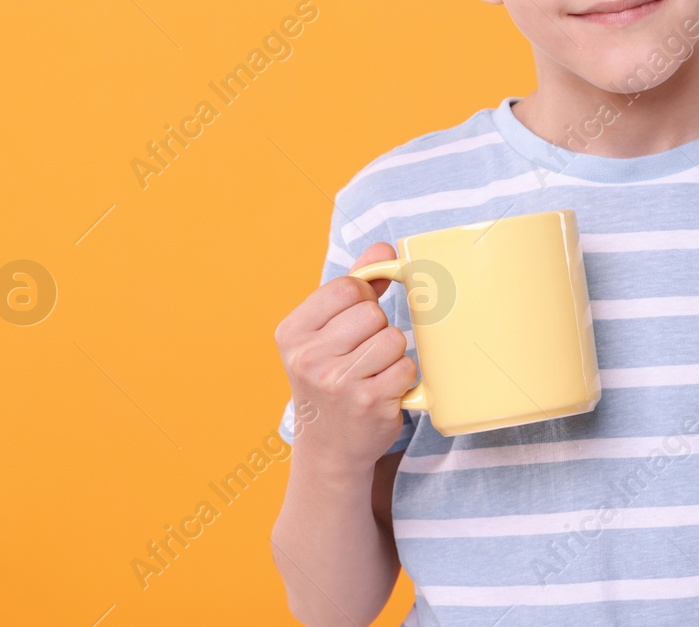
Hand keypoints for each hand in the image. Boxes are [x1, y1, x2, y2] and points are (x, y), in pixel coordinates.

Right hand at [274, 242, 416, 471]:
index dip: (362, 300)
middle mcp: (308, 357)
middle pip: (372, 313)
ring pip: (394, 338)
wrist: (329, 448)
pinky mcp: (368, 402)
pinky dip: (403, 378)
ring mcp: (337, 382)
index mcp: (292, 332)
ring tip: (372, 374)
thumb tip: (384, 249)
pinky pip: (407, 367)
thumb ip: (354, 287)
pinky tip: (383, 391)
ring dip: (393, 355)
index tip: (354, 323)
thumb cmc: (330, 378)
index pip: (347, 288)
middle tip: (362, 355)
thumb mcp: (326, 333)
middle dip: (378, 330)